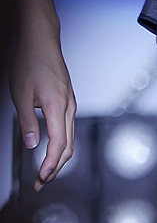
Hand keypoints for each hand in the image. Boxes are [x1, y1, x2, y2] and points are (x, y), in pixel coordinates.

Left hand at [10, 21, 75, 190]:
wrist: (41, 39)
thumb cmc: (30, 61)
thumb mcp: (21, 94)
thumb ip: (27, 121)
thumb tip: (32, 145)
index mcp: (57, 104)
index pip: (58, 143)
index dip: (50, 165)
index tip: (40, 179)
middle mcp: (68, 104)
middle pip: (69, 144)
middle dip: (56, 167)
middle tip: (40, 183)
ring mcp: (70, 100)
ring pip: (71, 136)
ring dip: (59, 157)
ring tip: (44, 171)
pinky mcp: (67, 98)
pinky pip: (69, 126)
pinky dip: (62, 143)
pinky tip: (52, 148)